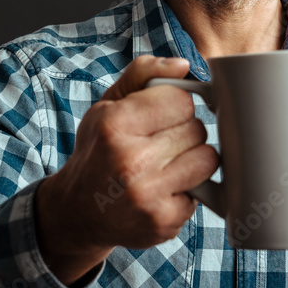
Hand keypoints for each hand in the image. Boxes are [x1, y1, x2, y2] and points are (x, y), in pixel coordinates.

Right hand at [35, 55, 218, 285]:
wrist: (79, 212)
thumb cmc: (99, 151)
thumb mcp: (107, 105)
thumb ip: (143, 74)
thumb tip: (182, 65)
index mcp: (114, 125)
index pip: (181, 100)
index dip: (174, 105)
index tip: (158, 116)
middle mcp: (130, 161)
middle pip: (197, 129)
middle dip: (183, 132)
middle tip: (158, 143)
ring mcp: (148, 196)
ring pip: (208, 159)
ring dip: (193, 159)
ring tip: (167, 163)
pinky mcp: (164, 222)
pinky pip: (204, 191)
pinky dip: (189, 188)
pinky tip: (164, 189)